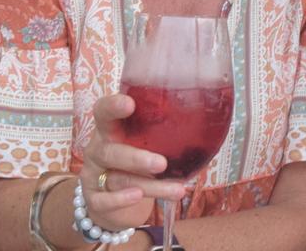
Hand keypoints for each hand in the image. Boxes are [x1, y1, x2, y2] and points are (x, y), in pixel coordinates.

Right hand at [79, 94, 184, 232]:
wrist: (113, 197)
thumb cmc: (138, 158)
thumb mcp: (147, 141)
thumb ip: (166, 132)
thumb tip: (211, 121)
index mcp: (111, 128)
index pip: (104, 111)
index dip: (113, 106)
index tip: (130, 104)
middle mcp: (99, 148)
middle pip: (110, 150)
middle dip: (136, 158)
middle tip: (162, 163)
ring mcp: (93, 174)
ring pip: (118, 179)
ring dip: (149, 185)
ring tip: (177, 189)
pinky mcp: (94, 198)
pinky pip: (104, 201)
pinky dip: (121, 200)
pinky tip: (138, 197)